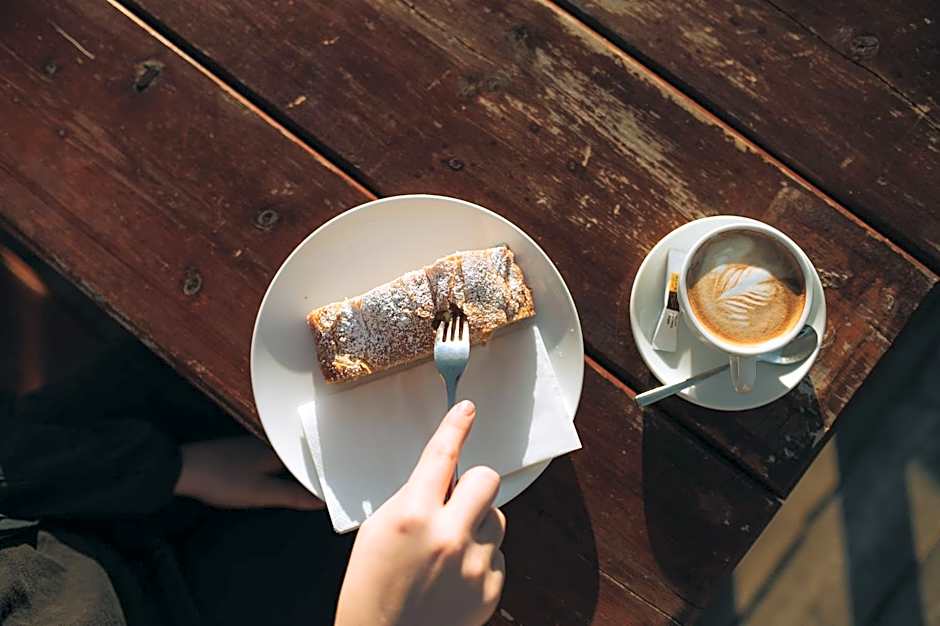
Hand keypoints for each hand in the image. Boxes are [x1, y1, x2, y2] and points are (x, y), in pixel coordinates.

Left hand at [174, 436, 323, 509]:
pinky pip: (270, 456)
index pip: (309, 459)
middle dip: (313, 467)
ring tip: (311, 480)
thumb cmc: (223, 480)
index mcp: (278, 450)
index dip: (325, 471)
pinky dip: (281, 466)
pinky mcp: (240, 450)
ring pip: (284, 455)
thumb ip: (292, 496)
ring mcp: (252, 444)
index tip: (341, 482)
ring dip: (297, 466)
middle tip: (332, 481)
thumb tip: (322, 501)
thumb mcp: (261, 494)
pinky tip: (280, 475)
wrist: (183, 469)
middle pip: (298, 455)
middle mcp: (268, 442)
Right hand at [335, 400, 505, 625]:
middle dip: (473, 484)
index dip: (456, 426)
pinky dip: (480, 561)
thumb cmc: (371, 585)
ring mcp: (473, 564)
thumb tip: (444, 476)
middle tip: (456, 500)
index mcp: (413, 514)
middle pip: (486, 479)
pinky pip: (498, 556)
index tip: (466, 410)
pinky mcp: (490, 590)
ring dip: (476, 525)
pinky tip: (453, 579)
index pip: (442, 454)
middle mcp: (448, 535)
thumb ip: (413, 497)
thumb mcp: (379, 529)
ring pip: (496, 518)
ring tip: (447, 552)